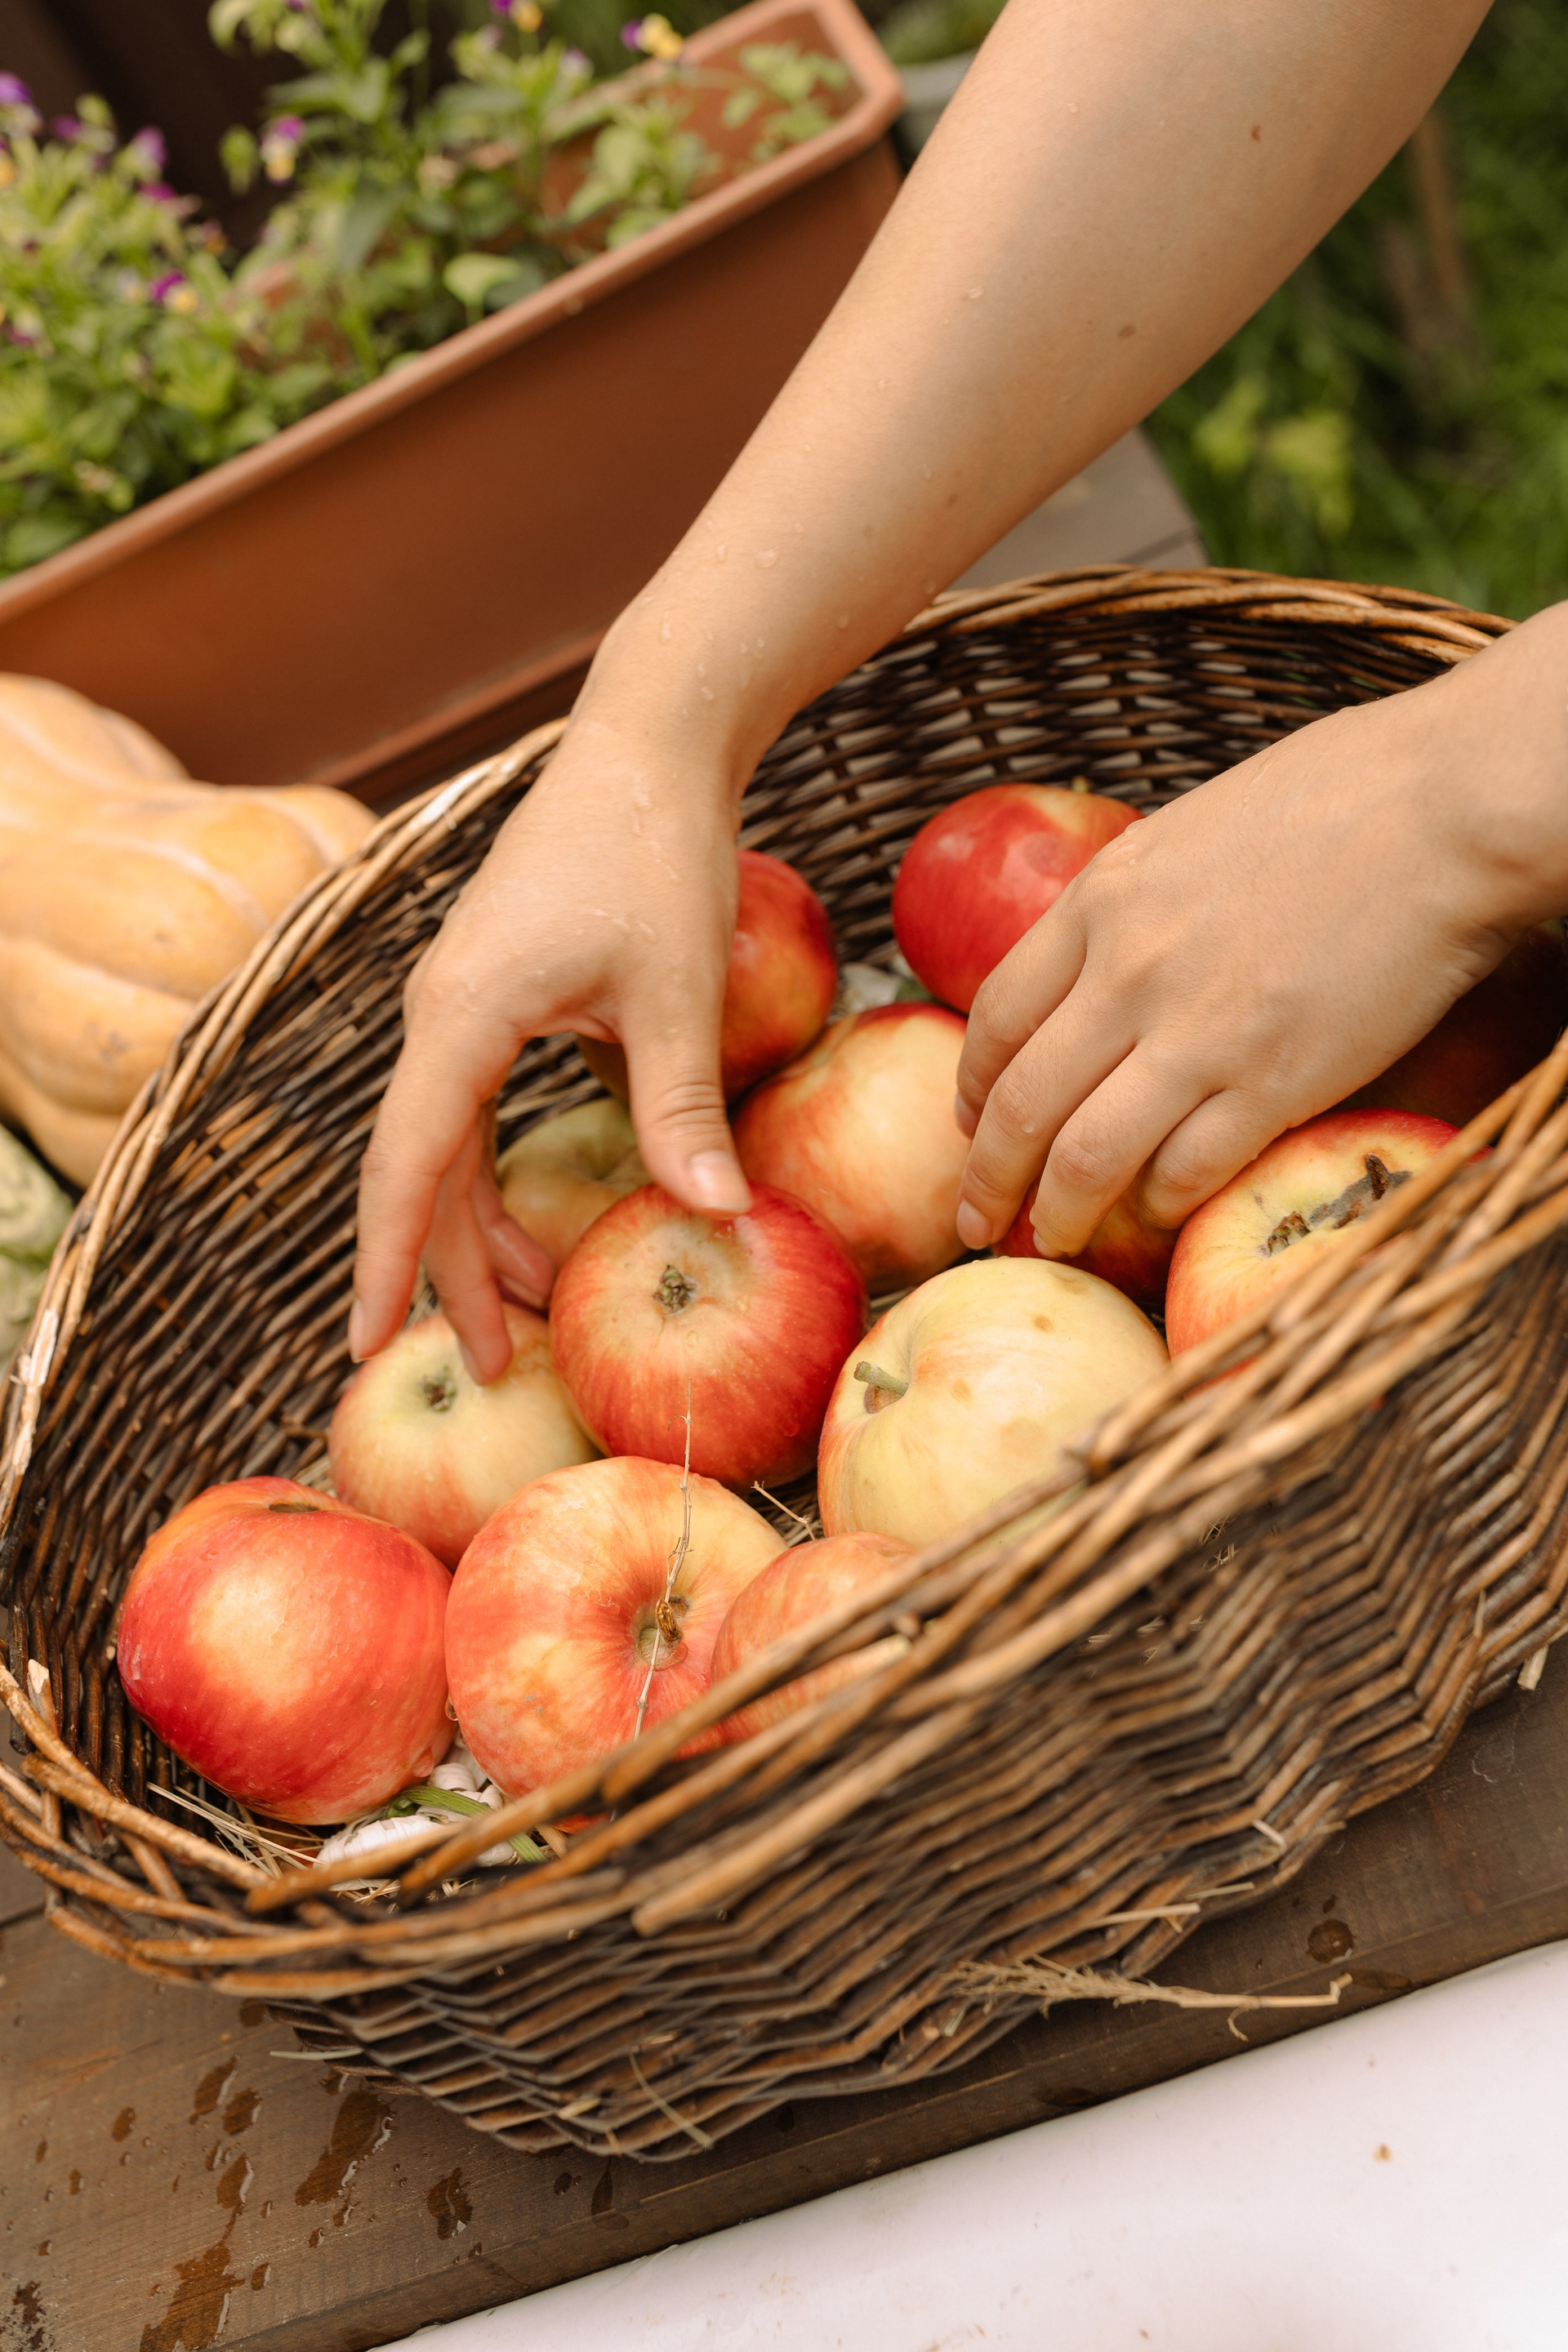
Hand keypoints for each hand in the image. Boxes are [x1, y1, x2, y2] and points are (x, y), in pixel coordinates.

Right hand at [350, 711, 749, 1380]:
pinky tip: (543, 1221)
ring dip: (482, 1229)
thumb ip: (681, 1103)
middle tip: (498, 1367)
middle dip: (451, 1273)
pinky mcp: (495, 994)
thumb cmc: (657, 851)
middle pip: (424, 1172)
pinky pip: (476, 1109)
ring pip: (449, 1145)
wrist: (647, 746)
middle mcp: (441, 1014)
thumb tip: (720, 1218)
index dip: (390, 1263)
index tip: (368, 1348)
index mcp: (461, 1015)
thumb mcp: (678, 986)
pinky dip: (500, 1174)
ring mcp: (462, 1003)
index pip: (407, 1167)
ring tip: (532, 1309)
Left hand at [952, 647, 1559, 1258]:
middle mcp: (1128, 974)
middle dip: (987, 1178)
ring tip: (1049, 1242)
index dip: (974, 1088)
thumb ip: (1133, 901)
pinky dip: (1159, 1205)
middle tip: (973, 1220)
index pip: (998, 1018)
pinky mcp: (1273, 1083)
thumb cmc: (1337, 797)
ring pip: (1087, 1157)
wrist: (1442, 809)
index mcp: (1101, 901)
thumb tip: (1104, 952)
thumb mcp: (1188, 831)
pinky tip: (1156, 1215)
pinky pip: (1186, 1170)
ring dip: (1058, 1214)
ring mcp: (1197, 1035)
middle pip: (1022, 1104)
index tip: (970, 1126)